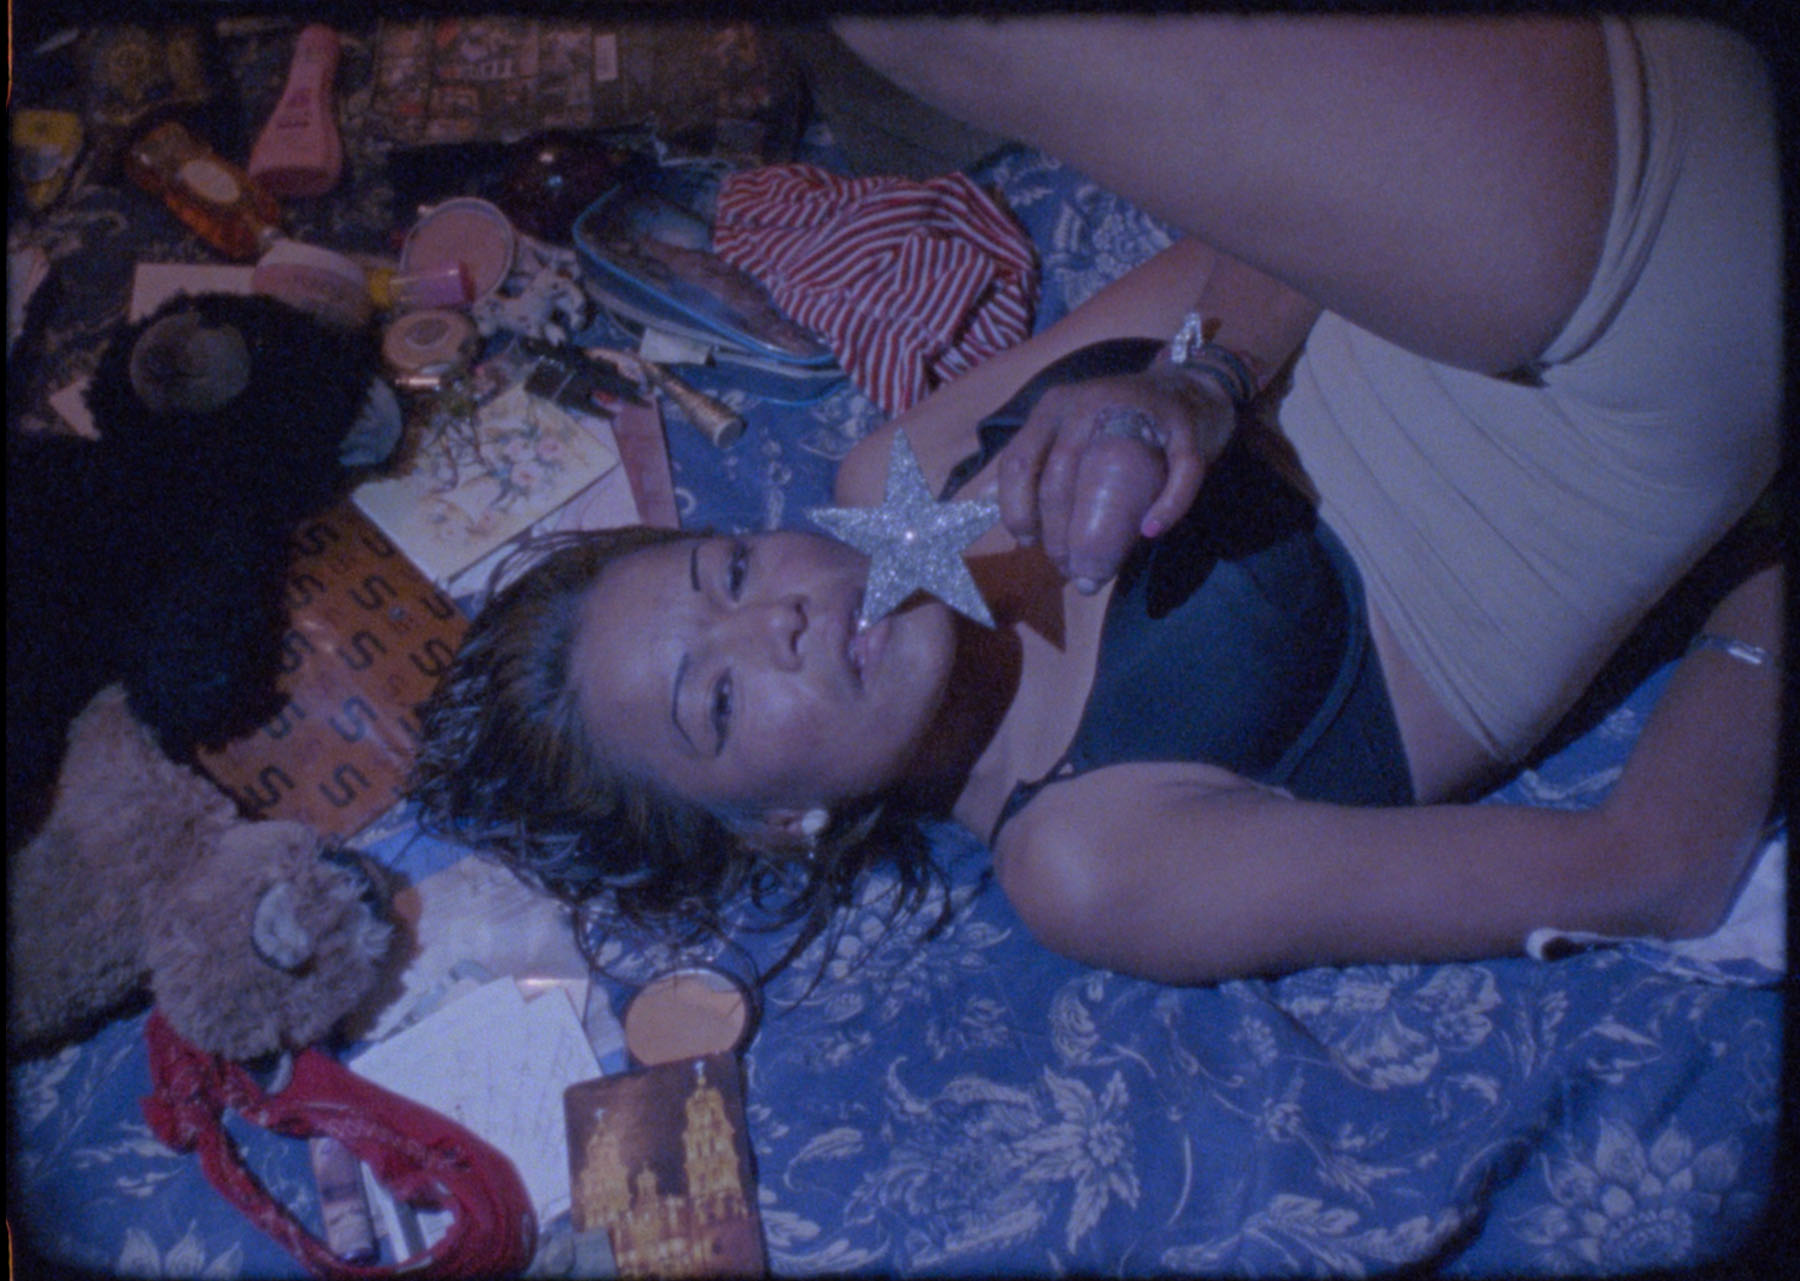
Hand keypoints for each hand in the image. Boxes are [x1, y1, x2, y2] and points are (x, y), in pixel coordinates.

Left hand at [985, 366, 1234, 590]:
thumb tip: (995, 508)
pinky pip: (1177, 470)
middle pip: (1060, 478)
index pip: (1019, 462)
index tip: (1028, 542)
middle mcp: (1087, 404)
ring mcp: (1138, 409)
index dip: (1017, 510)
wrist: (1190, 389)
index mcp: (1053, 409)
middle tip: (1070, 571)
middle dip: (1060, 536)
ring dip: (1100, 532)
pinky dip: (1166, 505)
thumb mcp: (1068, 430)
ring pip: (1107, 473)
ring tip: (1100, 569)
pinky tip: (1151, 530)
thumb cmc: (1119, 422)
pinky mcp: (1185, 424)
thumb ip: (1037, 461)